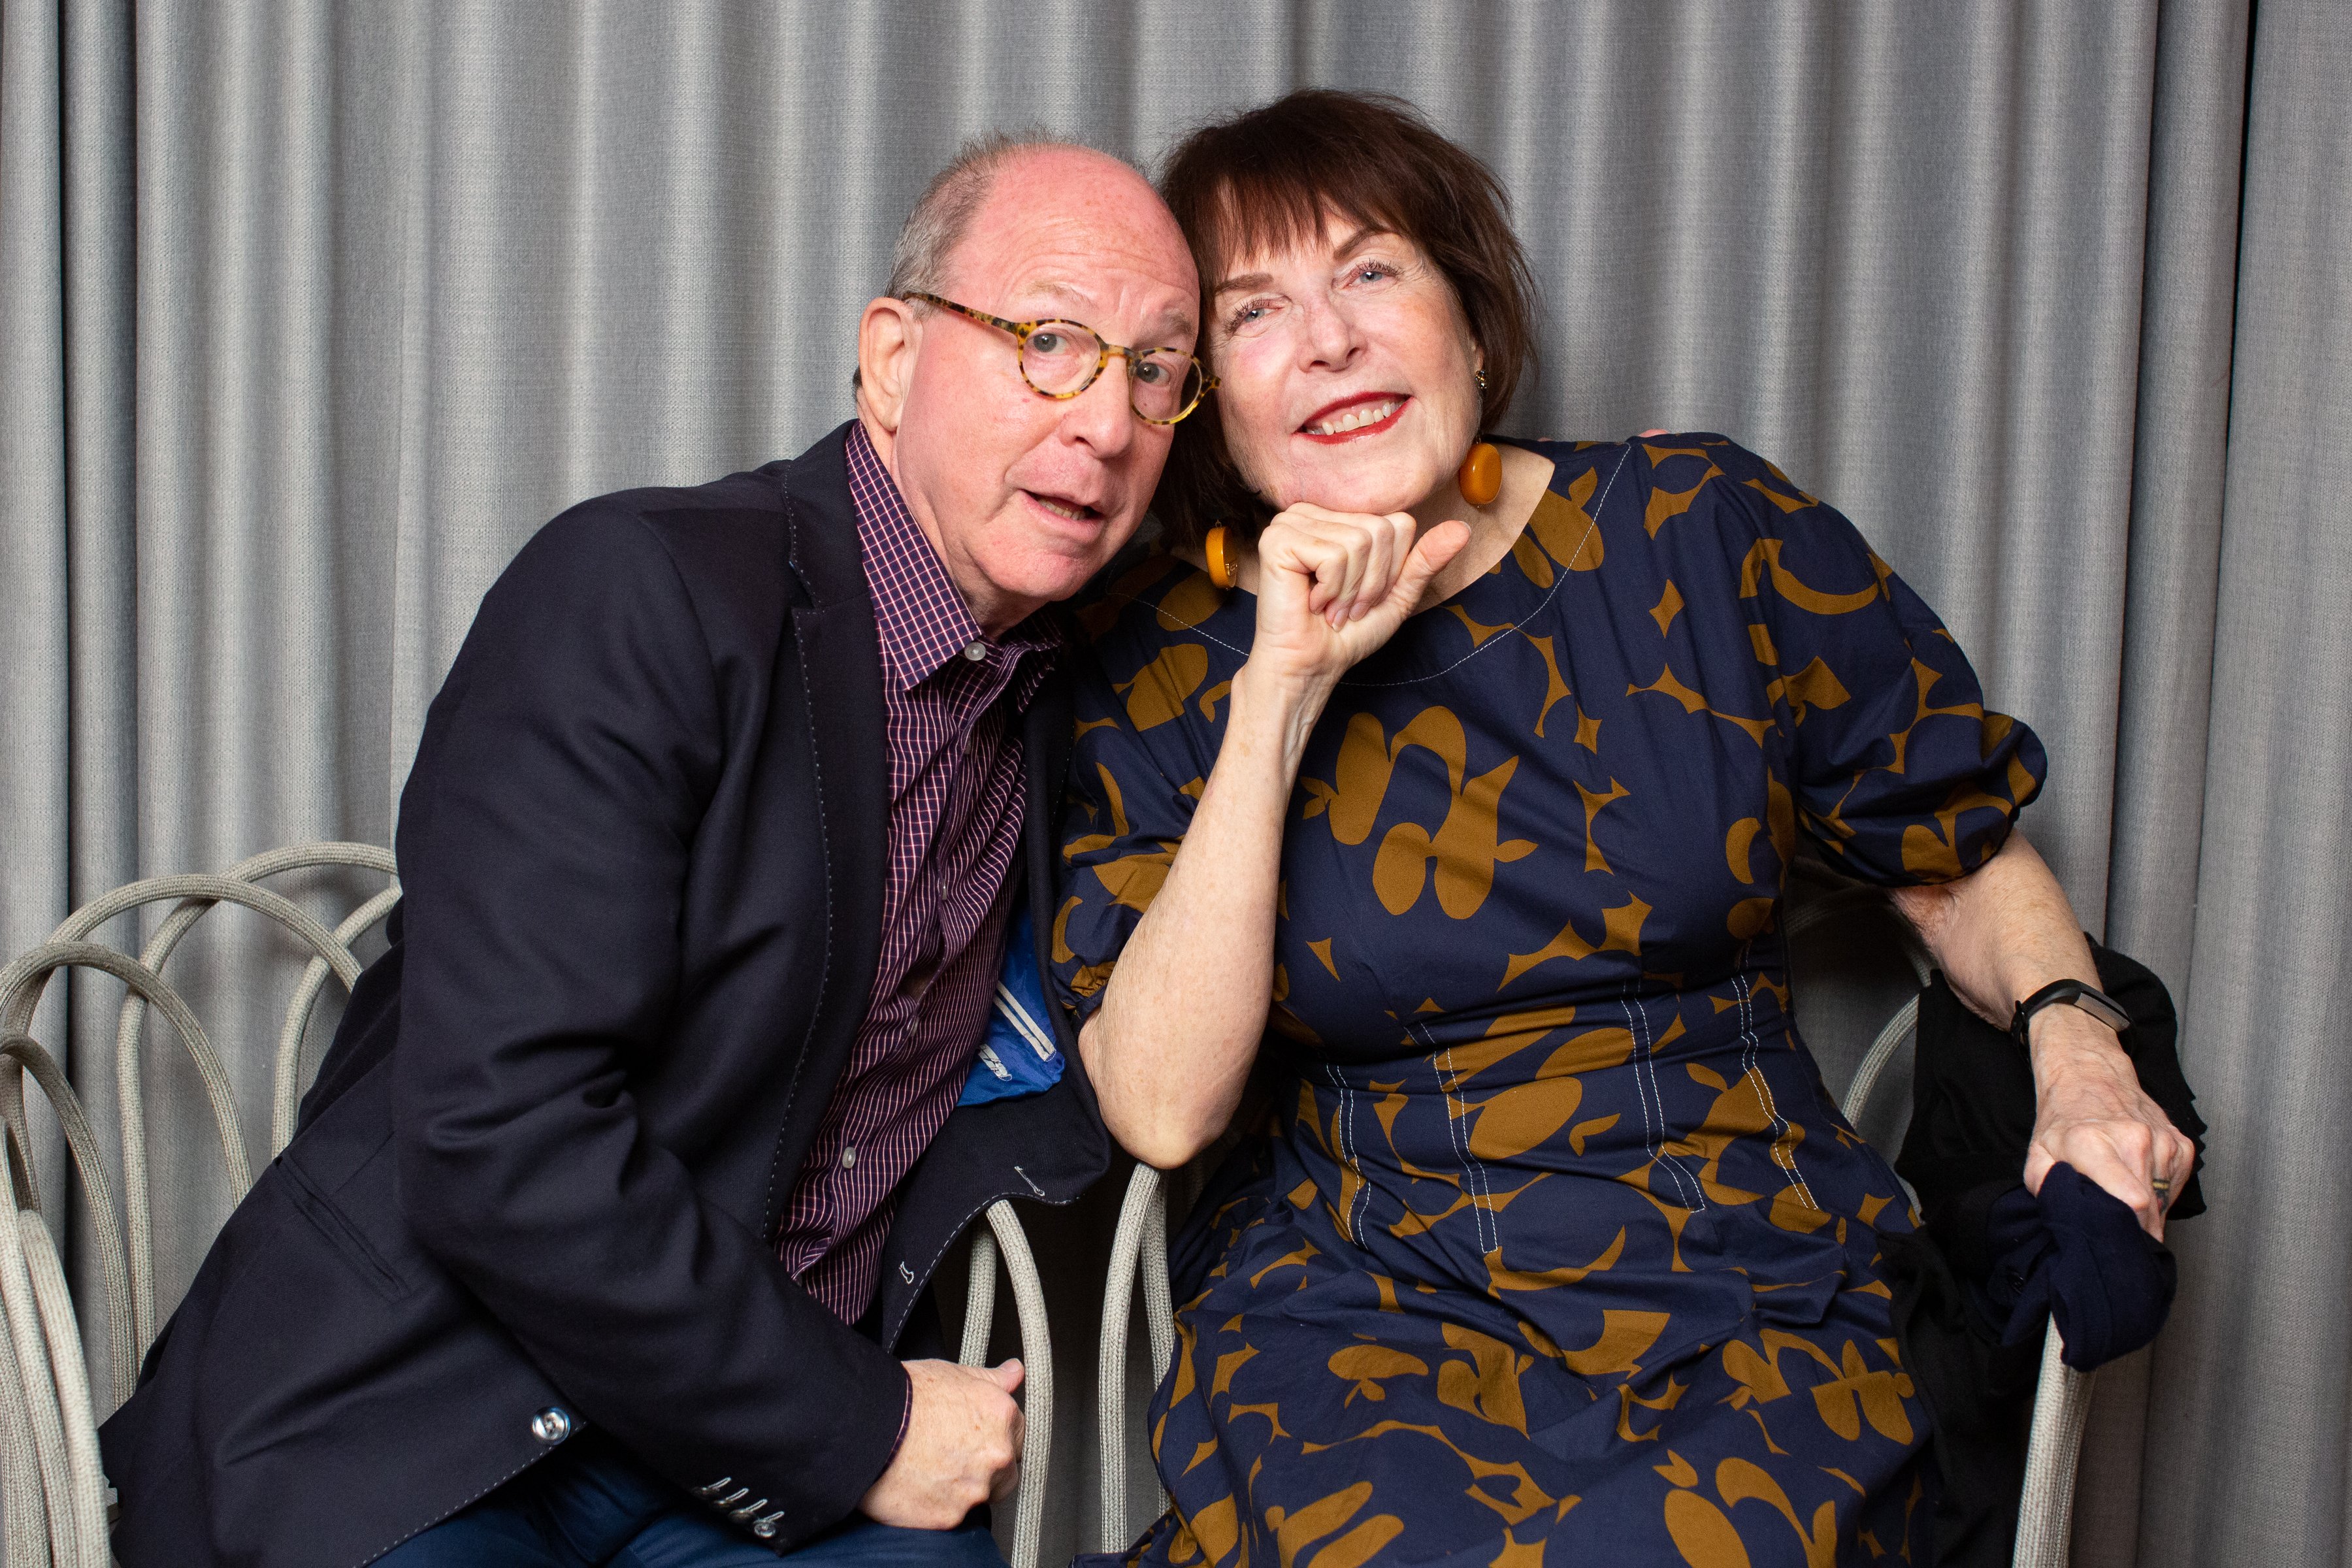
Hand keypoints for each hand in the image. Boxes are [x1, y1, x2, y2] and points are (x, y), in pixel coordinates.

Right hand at [858, 1359, 1023, 1528]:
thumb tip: (1014, 1372)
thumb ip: (991, 1379)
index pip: (1017, 1433)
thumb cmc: (904, 1397)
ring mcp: (976, 1489)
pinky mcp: (951, 1516)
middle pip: (1006, 1469)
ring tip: (931, 1469)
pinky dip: (939, 1505)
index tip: (973, 1435)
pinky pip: (954, 1515)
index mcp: (1002, 1417)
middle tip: (950, 1453)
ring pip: (982, 1495)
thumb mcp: (953, 1373)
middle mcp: (997, 1454)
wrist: (865, 1426)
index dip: (993, 1433)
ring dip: (965, 1488)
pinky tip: (920, 1485)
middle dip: (985, 1464)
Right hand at [1243, 504, 1470, 692]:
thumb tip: (1462, 529)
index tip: (1363, 597)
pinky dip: (1332, 590)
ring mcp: (1292, 521)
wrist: (1308, 666)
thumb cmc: (1346, 634)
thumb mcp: (1397, 595)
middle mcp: (1313, 511)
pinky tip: (1311, 603)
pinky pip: (1334, 555)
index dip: (1391, 569)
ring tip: (1329, 609)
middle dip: (1372, 582)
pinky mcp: (1277, 539)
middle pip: (1381, 530)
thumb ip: (1425, 560)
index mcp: (1339, 517)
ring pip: (1359, 541)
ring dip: (1351, 591)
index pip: (1397, 523)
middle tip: (1345, 609)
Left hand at [2023, 1010, 2196, 1239]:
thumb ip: (2046, 1185)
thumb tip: (2064, 1216)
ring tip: (2121, 1197)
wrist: (2091, 1075)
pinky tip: (2138, 1179)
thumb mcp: (2039, 1150)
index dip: (2127, 1233)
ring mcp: (2163, 1141)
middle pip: (2150, 1211)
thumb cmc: (2064, 1117)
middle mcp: (2134, 1140)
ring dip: (2146, 1212)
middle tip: (2116, 1232)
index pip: (2131, 1203)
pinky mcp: (2182, 1145)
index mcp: (2095, 1144)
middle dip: (2134, 1230)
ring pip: (2164, 1202)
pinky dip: (2159, 1193)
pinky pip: (2174, 1187)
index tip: (2116, 1245)